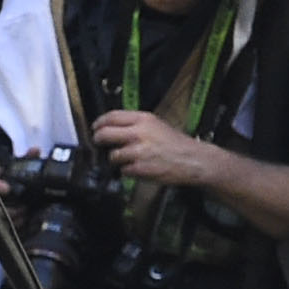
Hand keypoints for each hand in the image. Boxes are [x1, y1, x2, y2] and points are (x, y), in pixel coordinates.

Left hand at [88, 108, 212, 187]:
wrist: (192, 160)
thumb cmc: (175, 143)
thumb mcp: (156, 124)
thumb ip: (135, 124)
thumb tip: (112, 127)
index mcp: (143, 119)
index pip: (111, 117)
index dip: (99, 123)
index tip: (95, 127)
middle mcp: (139, 133)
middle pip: (105, 134)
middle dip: (98, 140)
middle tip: (98, 143)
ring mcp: (139, 152)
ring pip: (113, 155)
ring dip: (116, 159)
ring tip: (128, 159)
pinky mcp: (140, 168)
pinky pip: (124, 170)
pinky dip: (128, 171)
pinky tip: (139, 168)